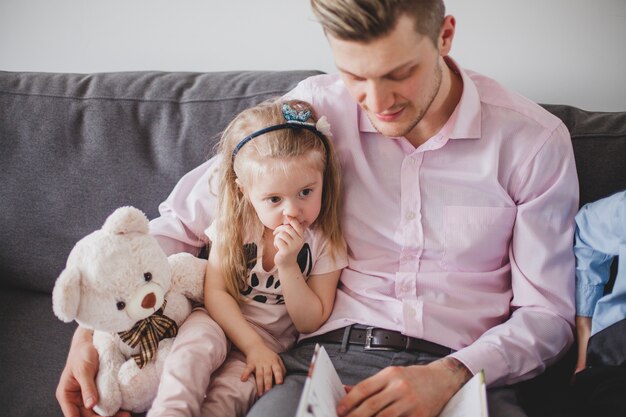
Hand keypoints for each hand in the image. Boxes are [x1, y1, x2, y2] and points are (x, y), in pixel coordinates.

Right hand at [56, 330, 129, 416]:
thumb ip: (87, 388)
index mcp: (66, 395)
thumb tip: (90, 405)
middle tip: (122, 416)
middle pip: (87, 416)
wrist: (90, 342)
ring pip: (97, 413)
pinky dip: (113, 408)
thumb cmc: (82, 353)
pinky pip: (104, 404)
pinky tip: (123, 409)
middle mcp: (75, 399)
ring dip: (110, 415)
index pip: (72, 416)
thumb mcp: (84, 370)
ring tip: (125, 414)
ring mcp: (87, 397)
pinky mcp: (98, 392)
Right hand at [241, 343, 285, 396]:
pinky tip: (243, 379)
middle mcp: (267, 363)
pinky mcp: (250, 363)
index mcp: (274, 362)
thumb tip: (284, 379)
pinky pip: (248, 369)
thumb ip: (282, 369)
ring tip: (260, 394)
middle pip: (267, 374)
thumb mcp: (277, 359)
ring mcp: (258, 363)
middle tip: (268, 392)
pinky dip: (245, 374)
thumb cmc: (269, 356)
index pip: (277, 369)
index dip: (279, 376)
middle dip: (268, 383)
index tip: (279, 383)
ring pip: (259, 374)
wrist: (256, 346)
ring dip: (259, 384)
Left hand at [273, 218, 304, 266]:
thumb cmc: (287, 248)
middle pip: (287, 228)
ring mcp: (293, 246)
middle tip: (275, 233)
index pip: (297, 225)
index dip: (292, 219)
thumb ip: (291, 230)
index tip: (286, 215)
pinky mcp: (286, 251)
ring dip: (277, 237)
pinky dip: (275, 243)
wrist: (286, 263)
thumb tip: (289, 215)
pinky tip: (277, 248)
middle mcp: (299, 241)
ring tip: (278, 242)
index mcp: (301, 237)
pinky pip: (278, 240)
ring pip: (282, 234)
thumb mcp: (292, 239)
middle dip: (279, 229)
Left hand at [336, 358, 470, 416]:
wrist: (442, 379)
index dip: (349, 401)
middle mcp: (400, 387)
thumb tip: (346, 391)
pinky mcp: (421, 415)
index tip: (339, 410)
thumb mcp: (392, 375)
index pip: (364, 388)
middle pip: (372, 405)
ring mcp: (411, 402)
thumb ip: (370, 385)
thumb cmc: (415, 377)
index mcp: (390, 374)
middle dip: (355, 416)